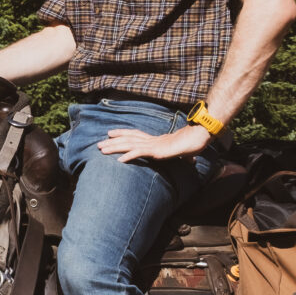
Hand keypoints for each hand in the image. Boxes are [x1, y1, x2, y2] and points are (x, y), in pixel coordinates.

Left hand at [96, 122, 213, 163]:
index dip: (122, 133)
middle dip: (112, 142)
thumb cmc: (192, 144)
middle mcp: (151, 140)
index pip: (135, 134)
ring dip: (114, 148)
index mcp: (155, 139)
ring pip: (129, 145)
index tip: (110, 133)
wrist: (197, 139)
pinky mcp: (156, 151)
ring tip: (101, 151)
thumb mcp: (185, 152)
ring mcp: (152, 145)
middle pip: (127, 139)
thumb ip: (185, 156)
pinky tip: (119, 161)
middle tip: (98, 145)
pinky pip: (139, 153)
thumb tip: (192, 160)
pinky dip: (128, 156)